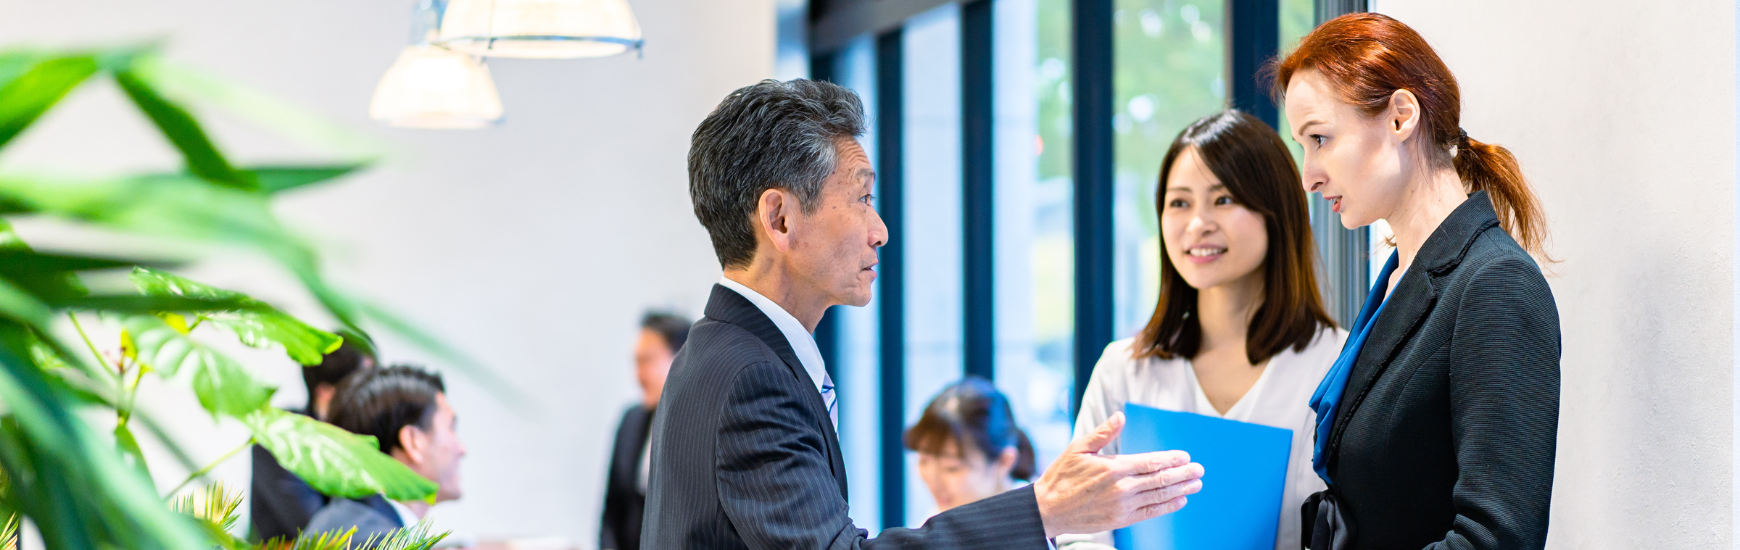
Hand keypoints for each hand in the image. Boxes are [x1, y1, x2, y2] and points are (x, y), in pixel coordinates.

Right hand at [1033, 411, 1204, 537]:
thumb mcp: (1078, 448)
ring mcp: (1122, 506)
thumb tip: (1121, 417)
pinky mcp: (1120, 519)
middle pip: (1160, 479)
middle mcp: (1121, 488)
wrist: (1048, 509)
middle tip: (1200, 470)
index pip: (1151, 462)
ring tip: (1196, 484)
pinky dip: (1167, 506)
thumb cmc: (1061, 476)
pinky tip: (1180, 500)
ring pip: (1159, 496)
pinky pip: (1150, 512)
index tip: (1185, 456)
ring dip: (1181, 489)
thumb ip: (1103, 433)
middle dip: (1183, 474)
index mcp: (1113, 467)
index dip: (1171, 459)